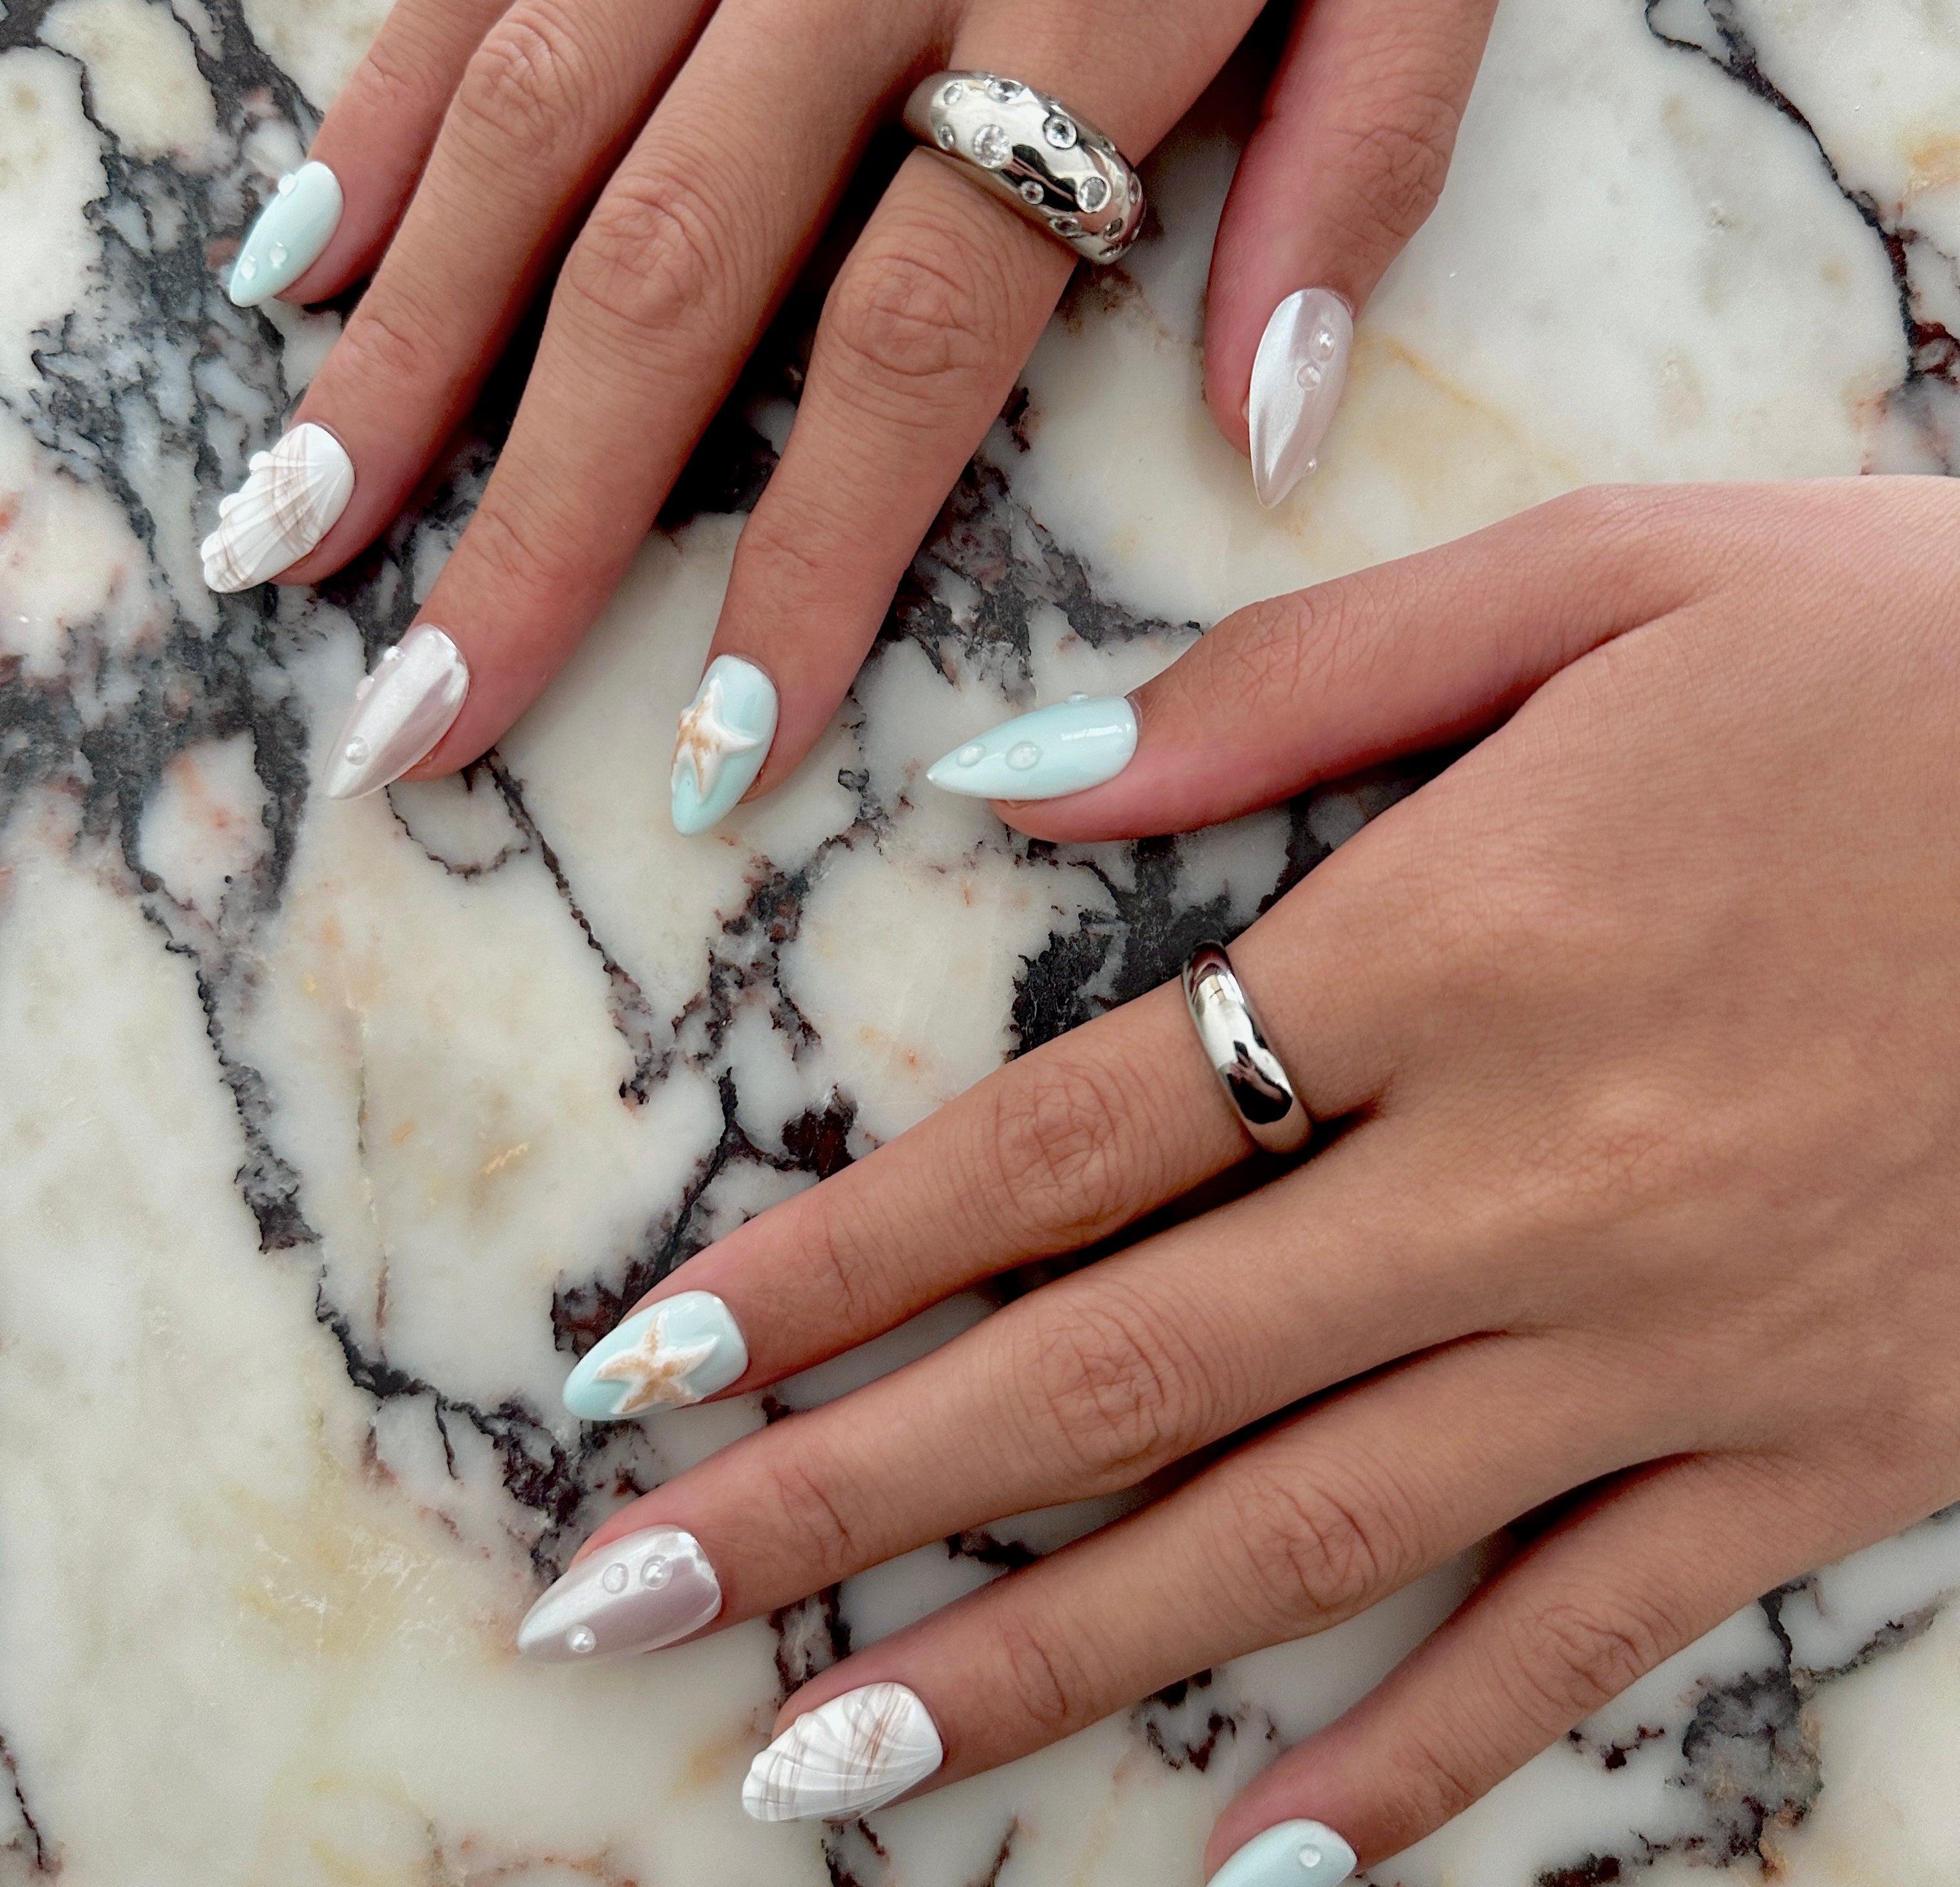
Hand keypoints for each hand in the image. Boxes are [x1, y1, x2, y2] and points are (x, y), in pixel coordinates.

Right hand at [203, 0, 1496, 823]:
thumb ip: (1357, 167)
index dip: (802, 566)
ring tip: (295, 531)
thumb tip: (1261, 430)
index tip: (719, 749)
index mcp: (1075, 0)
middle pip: (663, 280)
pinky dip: (385, 119)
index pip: (905, 349)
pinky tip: (290, 267)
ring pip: (530, 130)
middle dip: (529, 517)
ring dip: (401, 352)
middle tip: (417, 711)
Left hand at [516, 477, 1959, 1886]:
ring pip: (1295, 1547)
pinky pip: (1577, 1645)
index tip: (646, 1375)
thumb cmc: (1923, 654)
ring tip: (818, 1759)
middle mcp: (1531, 1185)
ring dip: (1037, 1667)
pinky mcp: (1820, 1452)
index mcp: (1454, 949)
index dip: (830, 1271)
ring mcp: (1674, 1350)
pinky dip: (1404, 1768)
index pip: (1058, 1152)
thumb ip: (1291, 686)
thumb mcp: (1609, 578)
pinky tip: (1238, 1869)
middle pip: (1115, 1380)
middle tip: (623, 1614)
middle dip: (844, 1506)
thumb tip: (1011, 786)